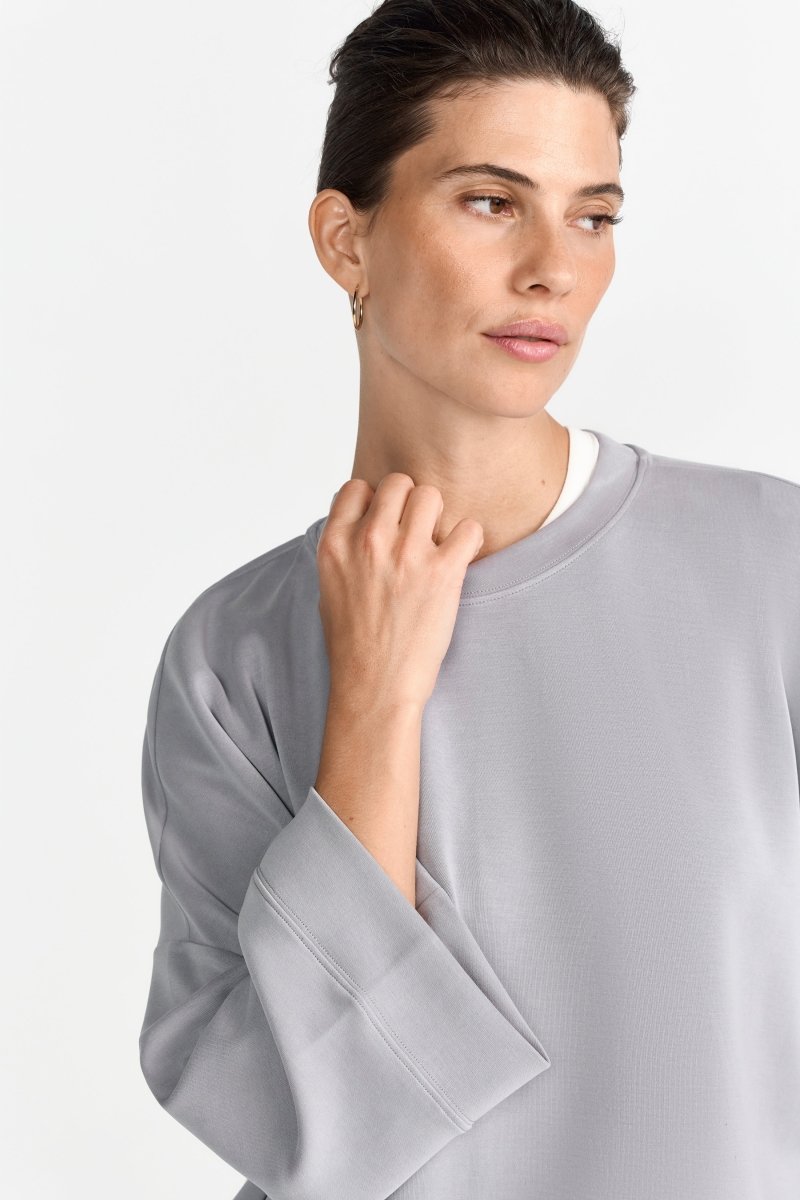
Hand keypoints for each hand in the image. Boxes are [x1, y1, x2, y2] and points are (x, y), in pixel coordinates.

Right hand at [316, 474, 483, 710]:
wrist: (374, 687)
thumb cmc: (352, 645)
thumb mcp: (328, 587)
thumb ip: (344, 548)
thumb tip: (362, 522)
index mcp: (335, 544)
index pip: (358, 487)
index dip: (375, 501)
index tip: (385, 523)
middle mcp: (368, 541)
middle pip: (398, 483)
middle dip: (409, 504)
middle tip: (416, 534)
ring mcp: (406, 555)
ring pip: (431, 496)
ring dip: (438, 517)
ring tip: (437, 546)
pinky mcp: (442, 572)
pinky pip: (469, 528)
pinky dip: (469, 540)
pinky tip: (460, 559)